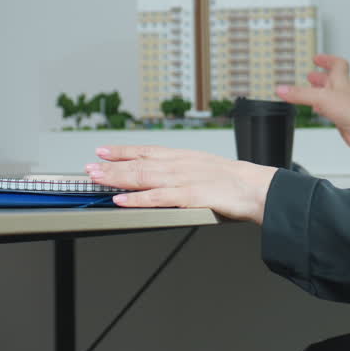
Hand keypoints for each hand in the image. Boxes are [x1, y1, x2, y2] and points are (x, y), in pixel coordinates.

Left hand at [86, 146, 277, 223]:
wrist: (259, 188)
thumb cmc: (235, 182)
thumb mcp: (206, 169)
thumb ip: (184, 172)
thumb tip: (165, 178)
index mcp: (184, 157)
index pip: (147, 150)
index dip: (123, 150)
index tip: (103, 150)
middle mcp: (181, 164)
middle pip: (140, 162)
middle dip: (112, 164)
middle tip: (90, 166)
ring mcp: (185, 179)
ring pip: (145, 176)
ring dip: (118, 177)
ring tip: (97, 178)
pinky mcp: (191, 197)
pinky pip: (158, 198)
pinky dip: (137, 199)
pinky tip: (121, 200)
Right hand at [276, 54, 349, 155]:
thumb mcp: (321, 98)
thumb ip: (300, 94)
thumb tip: (281, 89)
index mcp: (340, 80)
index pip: (337, 63)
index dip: (327, 59)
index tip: (317, 58)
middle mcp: (342, 91)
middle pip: (331, 79)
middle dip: (319, 76)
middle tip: (310, 75)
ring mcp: (342, 104)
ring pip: (329, 95)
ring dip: (319, 92)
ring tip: (309, 91)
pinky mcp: (341, 117)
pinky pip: (329, 110)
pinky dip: (321, 108)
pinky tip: (316, 111)